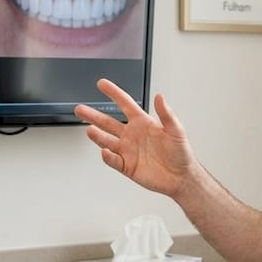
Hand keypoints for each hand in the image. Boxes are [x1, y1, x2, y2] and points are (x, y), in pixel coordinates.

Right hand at [73, 78, 196, 196]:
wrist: (181, 177)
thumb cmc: (180, 153)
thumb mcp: (176, 130)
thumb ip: (167, 114)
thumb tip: (160, 97)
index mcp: (143, 123)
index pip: (125, 104)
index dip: (114, 93)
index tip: (102, 84)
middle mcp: (132, 135)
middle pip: (108, 122)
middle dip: (93, 116)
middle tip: (80, 109)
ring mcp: (128, 151)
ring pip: (107, 141)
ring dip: (97, 136)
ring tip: (89, 129)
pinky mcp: (127, 166)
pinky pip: (113, 160)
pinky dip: (108, 156)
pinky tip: (105, 152)